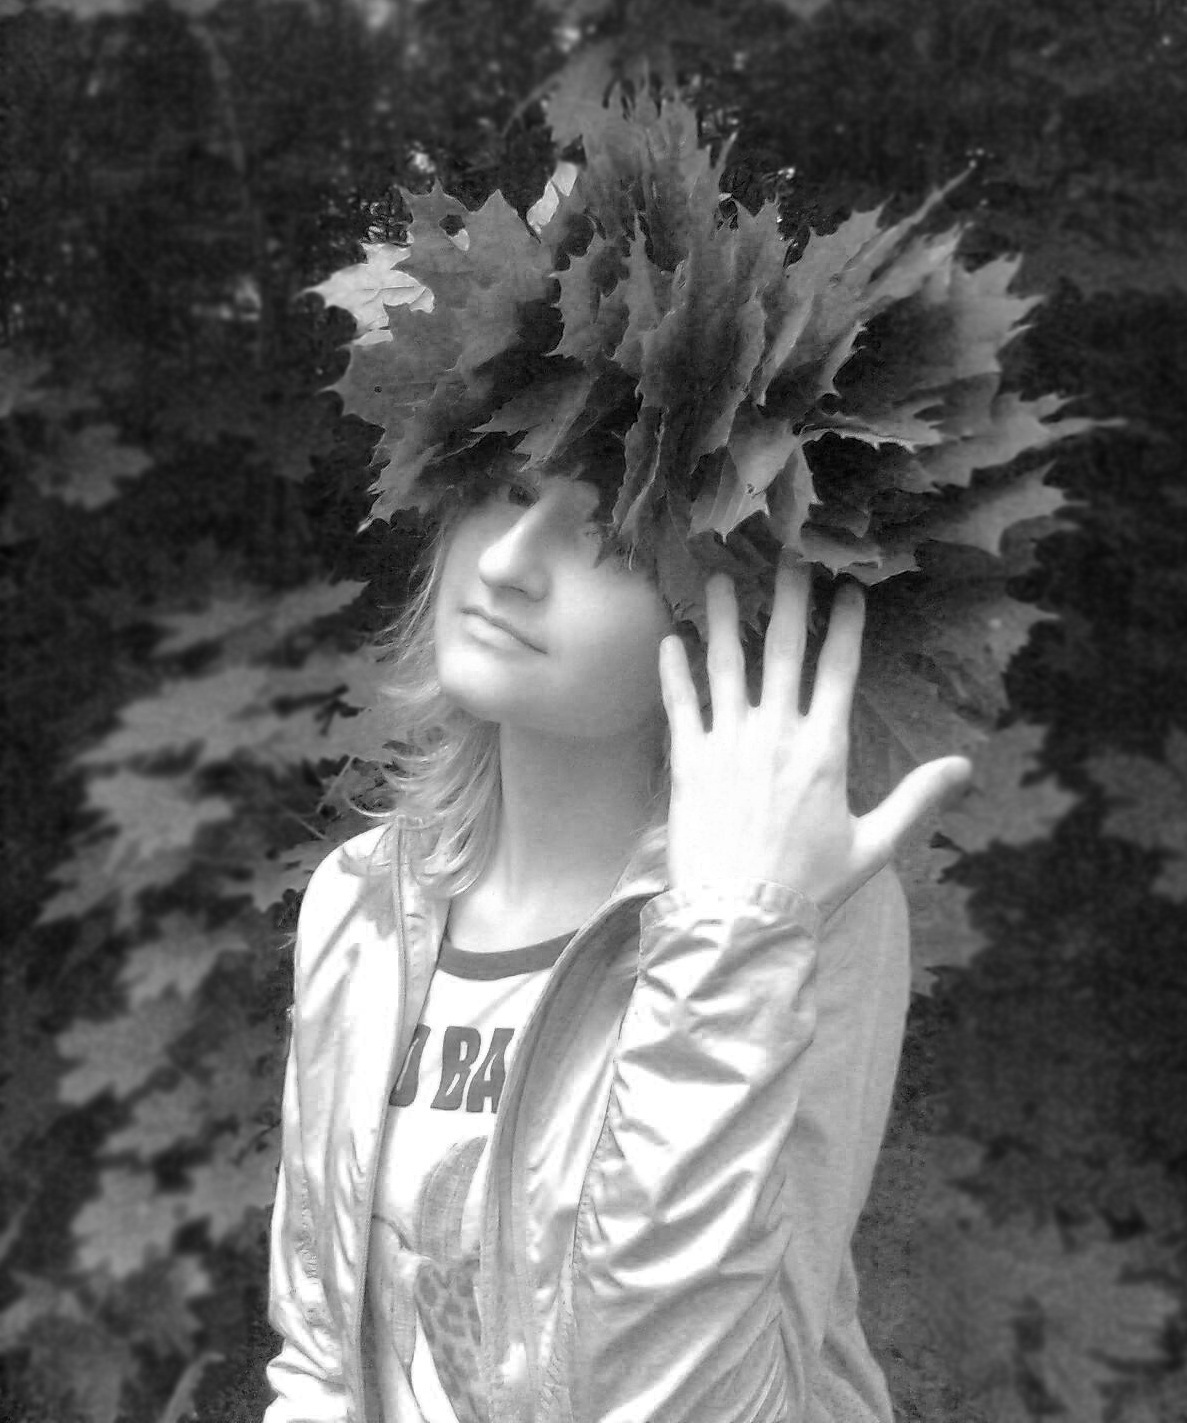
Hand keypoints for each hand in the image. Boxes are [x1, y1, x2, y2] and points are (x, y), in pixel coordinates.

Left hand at [658, 560, 971, 916]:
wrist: (741, 921)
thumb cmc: (809, 888)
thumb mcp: (874, 847)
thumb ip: (916, 801)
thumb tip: (966, 768)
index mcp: (824, 751)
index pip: (839, 672)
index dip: (845, 627)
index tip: (848, 589)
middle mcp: (776, 735)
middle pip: (784, 652)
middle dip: (789, 600)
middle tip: (786, 557)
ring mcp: (728, 745)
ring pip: (726, 666)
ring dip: (726, 620)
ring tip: (720, 580)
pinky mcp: (688, 764)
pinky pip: (679, 707)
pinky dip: (674, 672)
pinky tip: (671, 642)